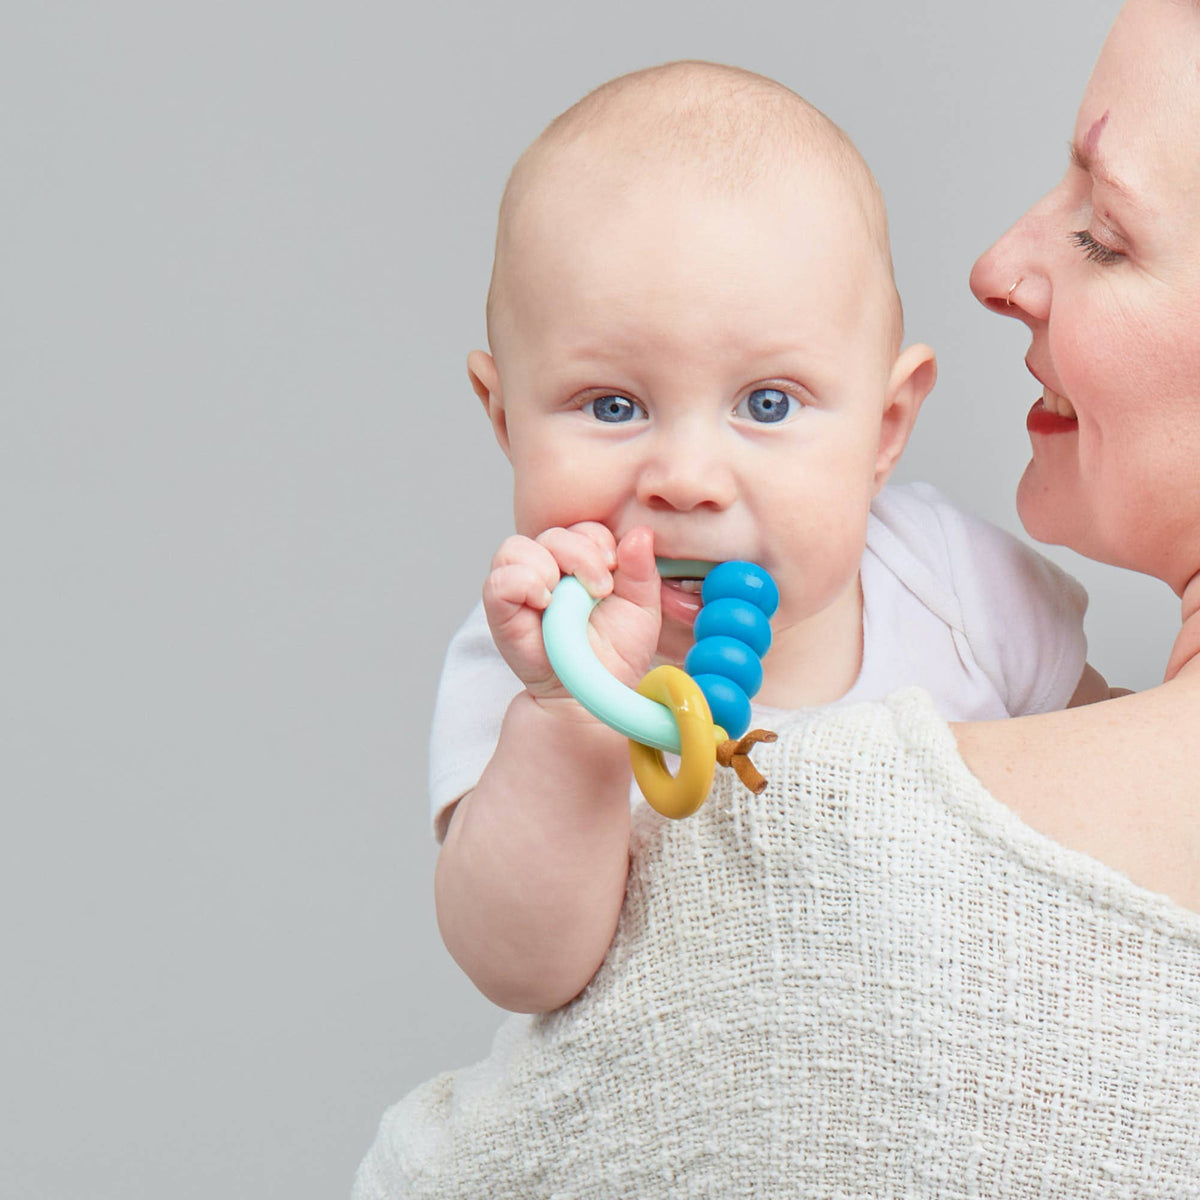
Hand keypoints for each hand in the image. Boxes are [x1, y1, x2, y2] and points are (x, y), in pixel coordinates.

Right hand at [483, 523, 661, 708]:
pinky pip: (499, 580)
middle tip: (599, 590)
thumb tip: (642, 533)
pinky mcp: (501, 610)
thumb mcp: (641, 609)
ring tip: (564, 597)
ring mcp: (521, 588)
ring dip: (547, 564)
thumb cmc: (615, 655)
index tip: (614, 567)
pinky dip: (521, 583)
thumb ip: (642, 570)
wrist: (593, 697)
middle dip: (581, 554)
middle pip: (554, 534)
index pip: (584, 529)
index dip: (599, 542)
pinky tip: (544, 603)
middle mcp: (548, 569)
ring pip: (517, 547)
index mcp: (581, 563)